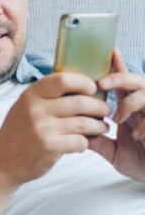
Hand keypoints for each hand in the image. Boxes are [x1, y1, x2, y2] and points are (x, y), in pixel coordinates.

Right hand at [0, 72, 109, 186]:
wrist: (1, 163)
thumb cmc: (17, 135)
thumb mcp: (23, 108)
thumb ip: (45, 96)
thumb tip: (78, 86)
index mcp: (30, 96)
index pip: (63, 79)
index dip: (83, 82)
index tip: (92, 89)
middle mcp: (36, 109)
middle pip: (81, 101)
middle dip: (99, 107)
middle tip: (105, 111)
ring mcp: (43, 128)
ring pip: (85, 123)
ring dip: (98, 126)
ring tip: (101, 128)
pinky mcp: (50, 146)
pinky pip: (81, 141)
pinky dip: (85, 143)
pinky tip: (81, 144)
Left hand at [88, 51, 144, 180]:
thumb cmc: (139, 162)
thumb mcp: (112, 152)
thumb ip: (97, 142)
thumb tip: (76, 134)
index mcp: (131, 108)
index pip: (123, 84)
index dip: (117, 67)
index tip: (108, 52)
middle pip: (137, 80)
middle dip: (120, 77)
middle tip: (101, 84)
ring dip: (130, 102)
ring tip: (117, 118)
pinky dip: (144, 124)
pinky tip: (136, 136)